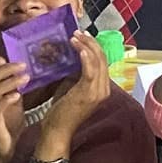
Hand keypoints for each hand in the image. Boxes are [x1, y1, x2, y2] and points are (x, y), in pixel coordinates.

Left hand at [33, 34, 112, 157]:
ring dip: (86, 45)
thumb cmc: (62, 110)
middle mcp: (104, 89)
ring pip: (97, 61)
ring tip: (75, 36)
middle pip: (102, 58)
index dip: (94, 45)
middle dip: (90, 42)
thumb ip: (75, 73)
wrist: (57, 131)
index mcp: (102, 88)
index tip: (82, 35)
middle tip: (78, 31)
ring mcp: (97, 92)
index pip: (103, 61)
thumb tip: (72, 55)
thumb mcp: (71, 87)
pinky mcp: (87, 93)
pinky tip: (79, 47)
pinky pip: (90, 70)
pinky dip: (86, 56)